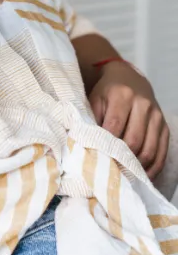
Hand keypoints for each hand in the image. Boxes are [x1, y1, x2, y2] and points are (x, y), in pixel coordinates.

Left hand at [89, 61, 168, 179]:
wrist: (129, 78)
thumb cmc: (107, 92)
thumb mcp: (95, 99)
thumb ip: (92, 120)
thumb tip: (90, 147)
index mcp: (122, 95)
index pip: (115, 126)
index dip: (107, 145)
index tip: (99, 159)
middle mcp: (143, 104)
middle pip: (134, 140)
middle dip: (122, 159)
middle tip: (111, 171)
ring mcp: (157, 116)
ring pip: (149, 149)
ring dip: (138, 166)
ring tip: (125, 175)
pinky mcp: (165, 126)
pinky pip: (162, 152)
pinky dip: (153, 167)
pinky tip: (142, 175)